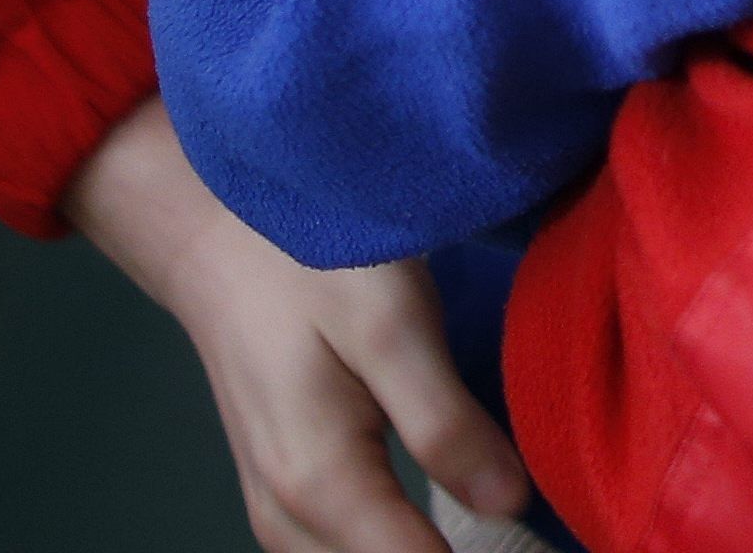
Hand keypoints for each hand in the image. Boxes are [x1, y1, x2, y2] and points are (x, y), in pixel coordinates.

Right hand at [65, 99, 527, 552]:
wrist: (214, 232)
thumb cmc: (308, 263)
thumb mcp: (392, 325)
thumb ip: (445, 424)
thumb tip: (511, 507)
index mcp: (321, 485)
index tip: (538, 538)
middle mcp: (287, 518)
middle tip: (524, 530)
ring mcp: (275, 509)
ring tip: (482, 522)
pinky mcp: (280, 489)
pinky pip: (335, 551)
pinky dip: (384, 549)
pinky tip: (430, 522)